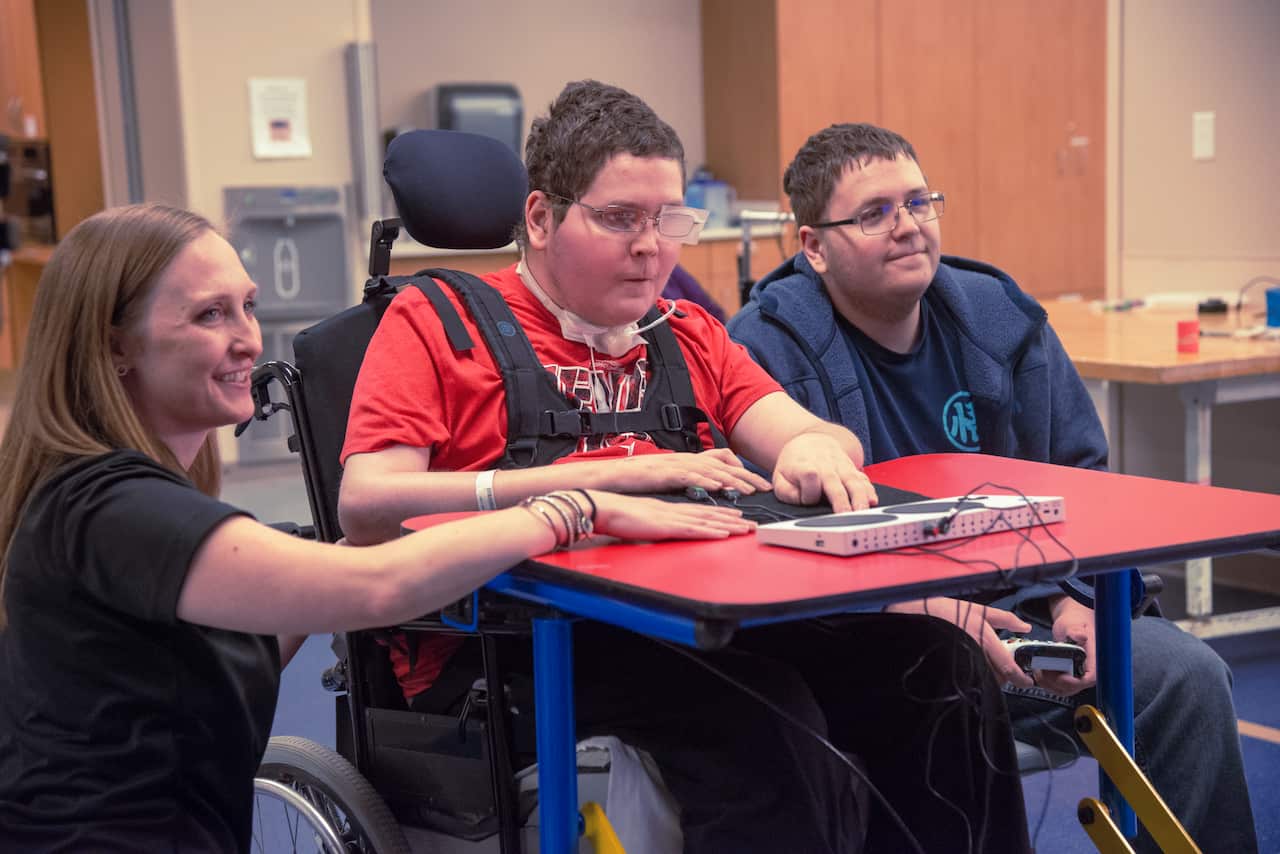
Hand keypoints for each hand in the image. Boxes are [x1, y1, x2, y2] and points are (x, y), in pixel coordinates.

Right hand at [584, 449, 772, 495]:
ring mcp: (674, 465)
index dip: (741, 475)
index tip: (759, 485)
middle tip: (765, 487)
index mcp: (685, 463)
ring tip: (749, 489)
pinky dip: (705, 480)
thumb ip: (684, 483)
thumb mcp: (666, 481)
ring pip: (709, 471)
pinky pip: (689, 476)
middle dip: (745, 477)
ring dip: (731, 479)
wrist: (610, 476)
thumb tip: (703, 490)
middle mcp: (683, 461)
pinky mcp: (664, 473)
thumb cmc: (635, 480)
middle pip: (721, 467)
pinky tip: (719, 486)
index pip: (720, 466)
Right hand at [589, 490, 755, 541]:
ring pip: (708, 519)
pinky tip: (723, 533)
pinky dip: (711, 530)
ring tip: (746, 529)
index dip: (722, 512)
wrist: (606, 508)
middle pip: (711, 512)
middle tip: (752, 524)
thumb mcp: (644, 517)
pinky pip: (694, 528)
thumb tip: (664, 526)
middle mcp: (676, 510)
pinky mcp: (667, 525)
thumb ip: (657, 521)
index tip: (738, 515)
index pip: (702, 509)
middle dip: (733, 518)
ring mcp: (673, 516)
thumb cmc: (621, 514)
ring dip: (729, 524)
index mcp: (671, 508)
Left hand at [771, 432, 876, 511]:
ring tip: (862, 512)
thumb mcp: (780, 477)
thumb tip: (802, 500)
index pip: (808, 476)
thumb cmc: (795, 465)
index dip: (808, 490)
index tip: (809, 499)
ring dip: (859, 497)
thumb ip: (787, 492)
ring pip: (852, 481)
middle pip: (833, 482)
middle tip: (844, 517)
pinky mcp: (853, 470)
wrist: (811, 442)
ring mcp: (841, 467)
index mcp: (804, 467)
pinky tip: (873, 501)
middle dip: (840, 500)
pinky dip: (869, 489)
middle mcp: (825, 466)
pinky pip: (863, 479)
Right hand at [885, 597, 1034, 687]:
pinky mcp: (950, 670)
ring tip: (984, 662)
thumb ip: (1004, 618)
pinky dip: (975, 676)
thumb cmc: (945, 610)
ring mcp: (962, 664)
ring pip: (985, 680)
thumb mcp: (977, 609)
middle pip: (998, 677)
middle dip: (1005, 674)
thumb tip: (1026, 627)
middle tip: (1003, 664)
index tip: (1028, 681)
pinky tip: (971, 665)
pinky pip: (969, 679)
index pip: (1008, 667)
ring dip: (990, 675)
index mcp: (984, 639)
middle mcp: (974, 654)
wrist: (915, 615)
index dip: (1021, 678)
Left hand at [1035, 595, 1095, 695]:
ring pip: (1067, 689)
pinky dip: (1049, 683)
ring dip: (1050, 684)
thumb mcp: (1073, 622)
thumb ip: (1075, 630)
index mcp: (1095, 656)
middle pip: (1077, 687)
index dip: (1076, 682)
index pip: (1091, 677)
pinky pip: (1061, 686)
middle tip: (1041, 672)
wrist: (1073, 619)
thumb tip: (1080, 636)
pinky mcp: (1072, 674)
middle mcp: (1090, 667)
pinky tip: (1039, 673)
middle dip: (1057, 683)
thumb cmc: (1075, 619)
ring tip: (1038, 671)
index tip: (1060, 676)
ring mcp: (1080, 672)